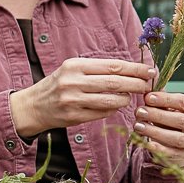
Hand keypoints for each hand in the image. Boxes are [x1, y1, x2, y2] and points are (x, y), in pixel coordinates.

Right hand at [10, 57, 155, 136]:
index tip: (150, 70)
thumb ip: (98, 70)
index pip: (112, 66)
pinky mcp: (74, 116)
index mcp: (75, 65)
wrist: (33, 106)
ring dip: (125, 99)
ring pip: (111, 100)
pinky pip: (102, 113)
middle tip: (149, 85)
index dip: (135, 68)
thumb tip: (131, 71)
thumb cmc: (58, 85)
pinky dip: (112, 109)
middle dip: (137, 84)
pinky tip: (113, 106)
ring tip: (128, 97)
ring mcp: (73, 100)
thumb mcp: (73, 70)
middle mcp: (73, 82)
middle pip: (115, 82)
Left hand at [134, 89, 183, 161]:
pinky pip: (175, 153)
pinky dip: (160, 149)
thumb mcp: (178, 104)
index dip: (166, 100)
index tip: (148, 97)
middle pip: (182, 121)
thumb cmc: (182, 113)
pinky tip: (147, 143)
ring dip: (156, 132)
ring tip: (139, 125)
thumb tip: (148, 94)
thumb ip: (166, 99)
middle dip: (158, 116)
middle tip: (140, 111)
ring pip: (179, 138)